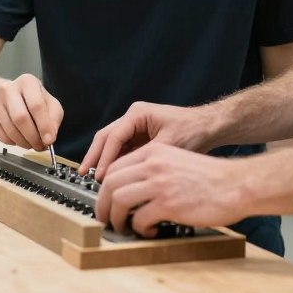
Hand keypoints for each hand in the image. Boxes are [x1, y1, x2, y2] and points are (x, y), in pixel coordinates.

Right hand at [0, 74, 62, 151]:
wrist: (11, 98)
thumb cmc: (35, 101)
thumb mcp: (51, 104)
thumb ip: (54, 118)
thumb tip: (49, 137)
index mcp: (27, 82)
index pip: (36, 105)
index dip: (44, 126)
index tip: (49, 140)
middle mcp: (8, 89)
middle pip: (20, 118)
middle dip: (33, 137)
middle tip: (40, 146)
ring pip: (10, 130)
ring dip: (24, 142)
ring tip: (32, 143)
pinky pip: (1, 136)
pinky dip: (13, 143)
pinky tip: (20, 139)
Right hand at [79, 101, 212, 180]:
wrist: (209, 127)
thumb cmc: (193, 131)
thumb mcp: (169, 145)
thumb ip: (147, 157)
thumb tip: (130, 175)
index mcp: (138, 114)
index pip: (114, 136)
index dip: (105, 157)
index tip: (100, 175)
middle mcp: (133, 118)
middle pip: (106, 137)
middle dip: (94, 156)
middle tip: (83, 174)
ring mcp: (135, 127)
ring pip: (111, 144)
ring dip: (102, 160)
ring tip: (92, 178)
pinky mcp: (140, 138)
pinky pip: (121, 150)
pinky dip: (114, 162)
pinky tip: (110, 177)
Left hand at [95, 143, 244, 235]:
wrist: (235, 184)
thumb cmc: (210, 177)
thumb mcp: (176, 160)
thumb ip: (153, 169)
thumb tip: (131, 188)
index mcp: (155, 152)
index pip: (116, 166)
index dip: (105, 187)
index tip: (105, 200)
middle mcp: (154, 164)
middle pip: (111, 183)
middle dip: (102, 204)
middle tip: (105, 218)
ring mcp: (160, 183)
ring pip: (118, 200)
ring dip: (116, 219)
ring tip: (124, 227)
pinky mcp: (168, 204)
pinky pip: (139, 219)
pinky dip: (139, 229)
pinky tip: (150, 231)